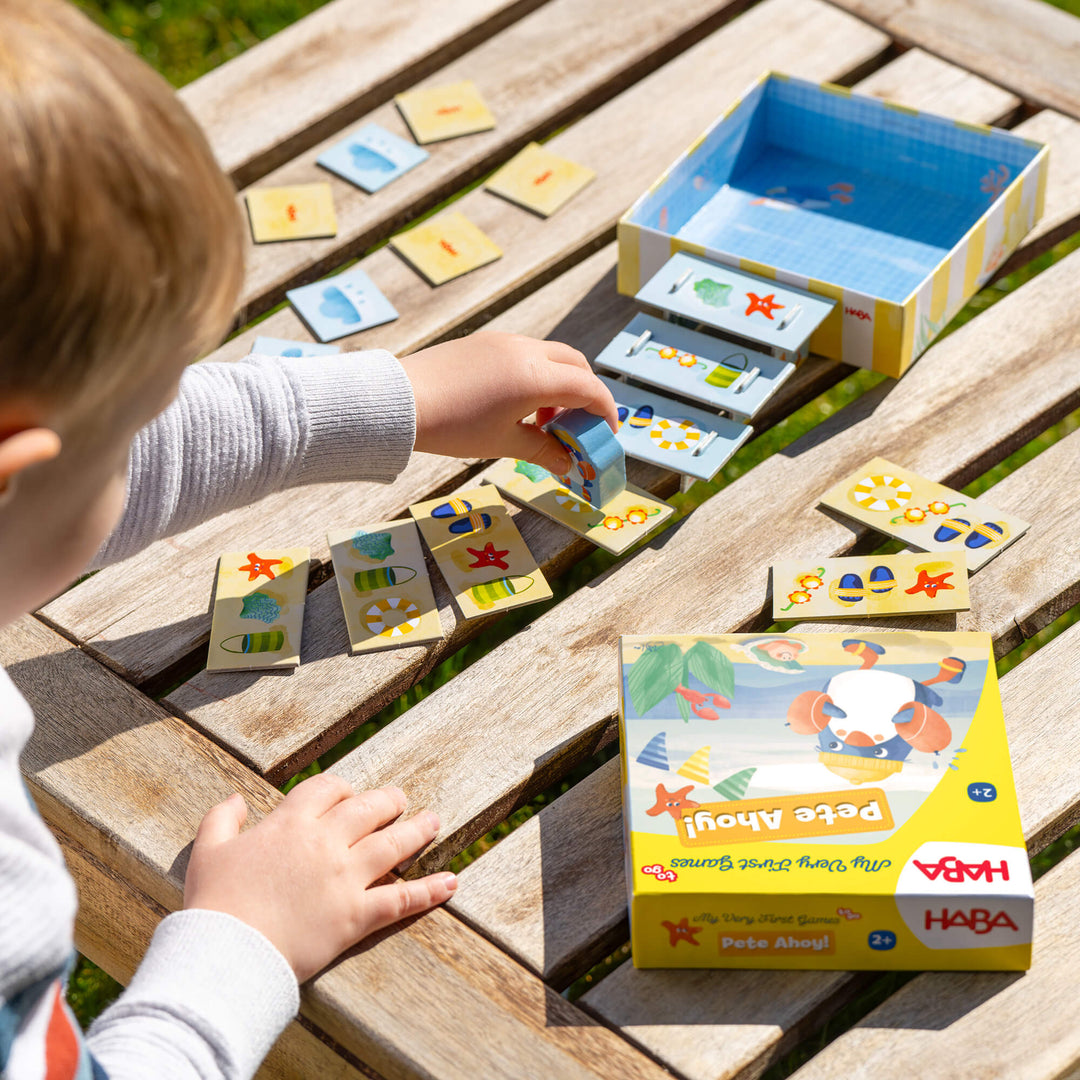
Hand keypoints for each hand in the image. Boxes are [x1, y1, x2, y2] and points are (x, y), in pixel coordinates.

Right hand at [184, 776, 454, 981]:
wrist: (226, 953)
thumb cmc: (214, 902)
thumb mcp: (208, 851)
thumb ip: (221, 819)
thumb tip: (235, 799)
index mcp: (290, 823)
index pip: (326, 790)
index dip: (341, 788)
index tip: (348, 793)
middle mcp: (325, 842)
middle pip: (368, 810)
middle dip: (388, 802)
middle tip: (401, 800)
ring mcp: (345, 878)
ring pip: (392, 845)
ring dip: (417, 831)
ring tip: (433, 821)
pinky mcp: (357, 915)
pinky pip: (401, 899)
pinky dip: (429, 891)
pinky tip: (451, 883)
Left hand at [399, 331, 618, 475]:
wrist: (400, 402)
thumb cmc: (454, 426)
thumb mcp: (503, 444)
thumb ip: (543, 452)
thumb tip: (567, 464)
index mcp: (536, 377)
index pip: (588, 388)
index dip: (605, 410)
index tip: (608, 432)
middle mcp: (526, 351)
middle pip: (576, 364)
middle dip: (585, 393)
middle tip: (577, 425)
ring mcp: (504, 341)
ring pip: (550, 355)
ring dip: (559, 384)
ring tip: (541, 420)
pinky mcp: (484, 341)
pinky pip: (525, 352)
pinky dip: (535, 375)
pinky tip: (515, 403)